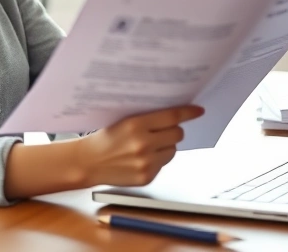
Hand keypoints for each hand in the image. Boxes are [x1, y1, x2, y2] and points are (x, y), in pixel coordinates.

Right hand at [75, 105, 204, 186]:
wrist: (89, 162)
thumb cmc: (106, 138)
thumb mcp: (124, 120)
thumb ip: (148, 119)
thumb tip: (175, 115)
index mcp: (136, 125)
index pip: (172, 116)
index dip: (188, 113)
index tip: (198, 110)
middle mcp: (143, 144)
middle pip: (177, 134)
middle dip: (173, 131)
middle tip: (162, 130)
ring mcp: (146, 163)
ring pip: (173, 150)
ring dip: (166, 146)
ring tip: (148, 146)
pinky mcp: (147, 177)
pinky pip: (163, 164)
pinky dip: (157, 160)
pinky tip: (141, 159)